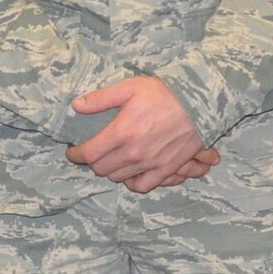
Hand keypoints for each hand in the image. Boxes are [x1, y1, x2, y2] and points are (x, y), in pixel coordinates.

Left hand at [65, 76, 215, 191]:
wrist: (199, 104)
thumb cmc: (164, 93)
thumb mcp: (130, 87)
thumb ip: (101, 98)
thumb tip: (76, 106)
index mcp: (121, 132)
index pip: (89, 154)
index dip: (76, 154)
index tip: (73, 151)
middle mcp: (133, 152)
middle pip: (101, 169)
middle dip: (92, 162)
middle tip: (93, 153)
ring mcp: (150, 163)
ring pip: (118, 178)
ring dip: (110, 170)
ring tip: (110, 160)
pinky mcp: (165, 170)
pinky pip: (141, 186)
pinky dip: (131, 182)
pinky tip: (129, 172)